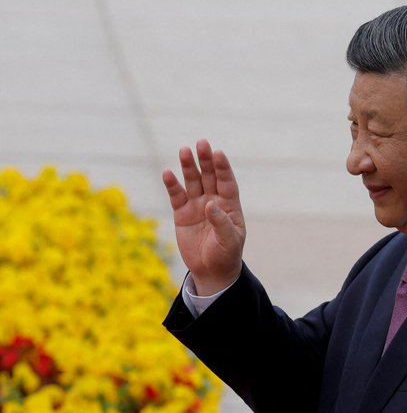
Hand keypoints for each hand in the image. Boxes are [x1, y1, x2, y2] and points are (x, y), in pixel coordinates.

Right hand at [162, 139, 245, 295]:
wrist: (211, 271)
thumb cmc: (226, 255)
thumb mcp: (229, 241)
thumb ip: (221, 223)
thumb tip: (210, 205)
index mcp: (230, 205)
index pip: (227, 182)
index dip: (223, 168)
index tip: (219, 153)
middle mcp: (214, 201)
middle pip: (209, 176)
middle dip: (205, 160)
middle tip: (201, 143)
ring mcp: (197, 205)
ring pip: (193, 182)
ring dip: (188, 166)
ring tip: (184, 150)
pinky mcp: (182, 213)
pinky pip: (176, 196)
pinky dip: (172, 185)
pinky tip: (168, 173)